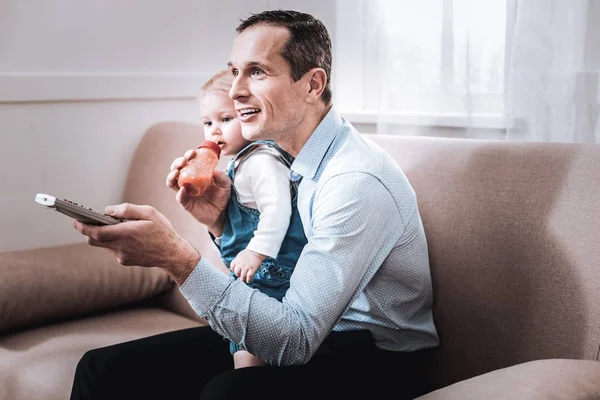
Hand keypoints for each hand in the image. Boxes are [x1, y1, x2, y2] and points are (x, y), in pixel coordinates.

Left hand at [73, 203, 199, 284]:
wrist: (173, 254)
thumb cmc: (162, 231)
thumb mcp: (149, 212)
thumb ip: (127, 210)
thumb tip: (108, 210)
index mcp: (125, 233)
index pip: (96, 232)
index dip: (83, 227)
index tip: (75, 220)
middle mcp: (121, 247)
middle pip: (94, 240)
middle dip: (88, 231)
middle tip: (84, 221)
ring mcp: (122, 256)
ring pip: (104, 245)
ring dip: (104, 235)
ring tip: (110, 225)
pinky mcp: (126, 261)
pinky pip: (114, 249)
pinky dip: (114, 241)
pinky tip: (125, 235)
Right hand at [166, 148, 230, 236]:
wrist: (221, 213)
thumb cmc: (222, 196)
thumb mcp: (226, 184)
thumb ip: (222, 177)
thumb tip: (213, 171)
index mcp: (197, 173)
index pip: (188, 162)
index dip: (188, 155)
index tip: (192, 153)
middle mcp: (188, 181)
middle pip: (177, 169)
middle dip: (177, 163)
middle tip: (183, 161)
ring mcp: (186, 192)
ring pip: (172, 182)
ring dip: (172, 176)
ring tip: (176, 172)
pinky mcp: (186, 203)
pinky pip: (179, 198)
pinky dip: (179, 193)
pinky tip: (183, 190)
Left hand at [230, 249, 266, 282]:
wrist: (257, 251)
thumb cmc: (249, 253)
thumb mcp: (240, 255)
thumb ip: (237, 260)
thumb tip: (235, 266)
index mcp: (237, 260)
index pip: (232, 267)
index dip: (234, 270)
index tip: (236, 271)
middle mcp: (241, 264)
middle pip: (236, 273)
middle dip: (238, 275)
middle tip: (240, 276)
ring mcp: (246, 267)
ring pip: (242, 276)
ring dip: (243, 279)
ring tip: (244, 280)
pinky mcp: (252, 269)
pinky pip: (249, 277)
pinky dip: (248, 280)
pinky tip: (248, 281)